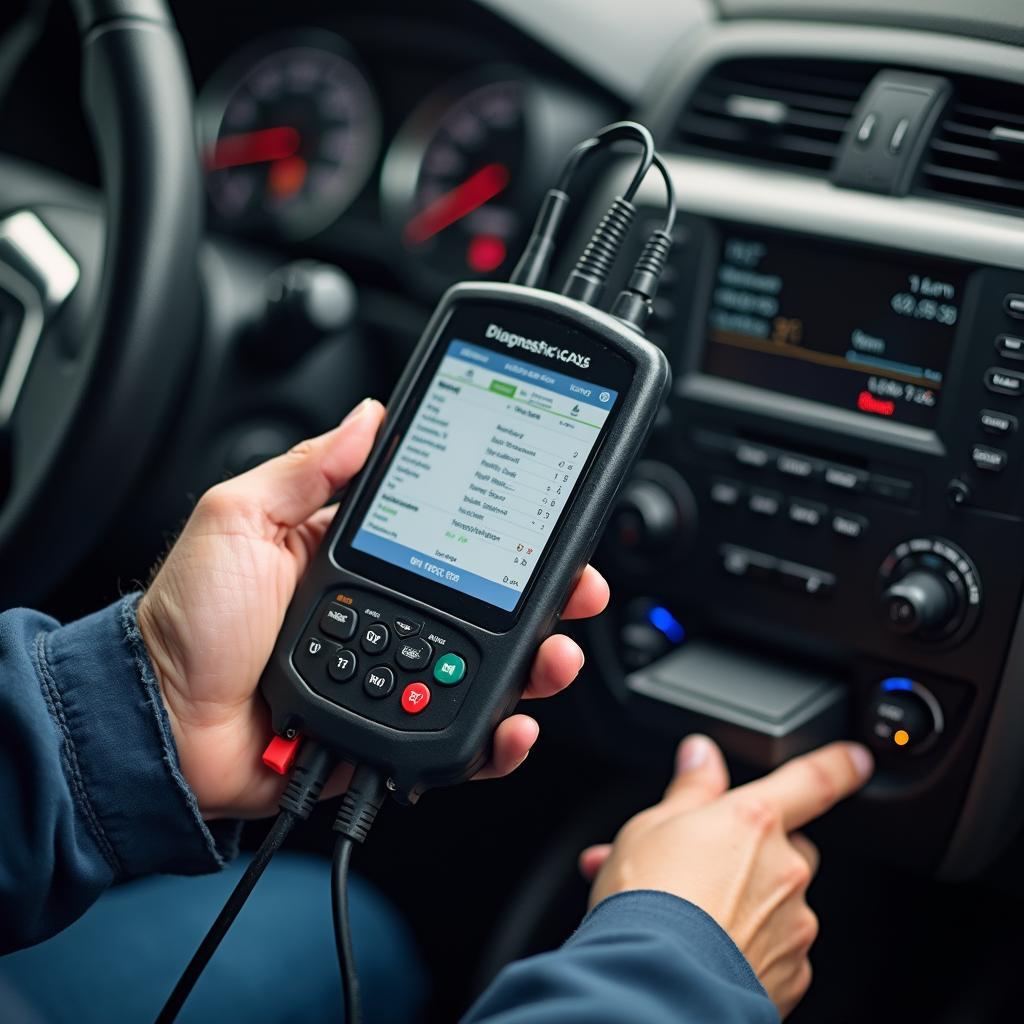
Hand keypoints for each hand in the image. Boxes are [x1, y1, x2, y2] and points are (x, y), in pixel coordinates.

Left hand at [138, 399, 608, 819]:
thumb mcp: (239, 518)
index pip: (450, 538)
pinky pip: (453, 740)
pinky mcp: (386, 735)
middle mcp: (385, 615)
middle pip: (484, 607)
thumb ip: (308, 469)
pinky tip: (513, 726)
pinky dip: (493, 740)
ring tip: (554, 657)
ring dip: (535, 665)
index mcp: (358, 560)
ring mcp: (391, 675)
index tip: (544, 521)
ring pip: (483, 673)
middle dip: (544, 600)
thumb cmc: (188, 621)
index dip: (503, 532)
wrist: (157, 723)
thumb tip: (368, 417)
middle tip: (576, 590)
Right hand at [579, 735, 872, 1017]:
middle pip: (788, 848)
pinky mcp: (791, 975)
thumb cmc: (649, 901)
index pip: (812, 781)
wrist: (655, 984)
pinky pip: (775, 950)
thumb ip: (689, 789)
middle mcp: (785, 870)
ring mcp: (793, 926)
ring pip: (777, 902)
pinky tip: (702, 948)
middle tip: (700, 866)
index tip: (857, 759)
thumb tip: (701, 755)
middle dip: (753, 853)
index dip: (838, 765)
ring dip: (740, 901)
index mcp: (754, 822)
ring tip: (682, 914)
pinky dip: (745, 945)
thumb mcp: (651, 826)